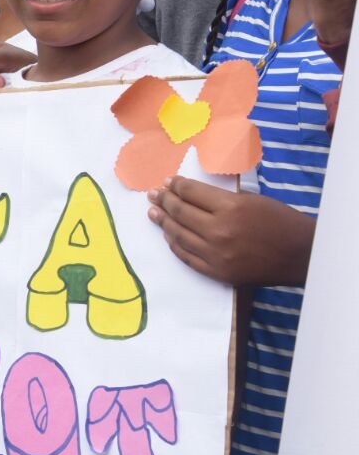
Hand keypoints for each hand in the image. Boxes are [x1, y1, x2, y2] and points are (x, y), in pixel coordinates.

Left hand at [147, 176, 315, 286]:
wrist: (300, 255)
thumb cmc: (279, 221)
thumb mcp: (252, 199)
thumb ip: (220, 198)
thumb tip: (190, 193)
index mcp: (230, 208)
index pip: (191, 193)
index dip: (176, 186)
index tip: (168, 182)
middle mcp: (219, 231)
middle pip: (180, 212)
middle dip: (164, 201)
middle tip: (154, 195)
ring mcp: (216, 254)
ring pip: (178, 235)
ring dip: (163, 222)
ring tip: (154, 213)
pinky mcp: (217, 272)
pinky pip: (186, 256)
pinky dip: (175, 244)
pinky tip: (168, 235)